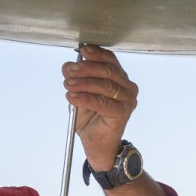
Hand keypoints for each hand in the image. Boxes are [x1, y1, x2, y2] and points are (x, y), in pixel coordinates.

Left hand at [63, 44, 137, 170]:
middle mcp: (128, 88)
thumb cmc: (92, 119)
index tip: (82, 50)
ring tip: (68, 84)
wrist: (97, 145)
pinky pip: (102, 102)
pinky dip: (85, 98)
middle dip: (87, 68)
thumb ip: (75, 80)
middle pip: (108, 70)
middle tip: (70, 70)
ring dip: (84, 83)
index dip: (96, 54)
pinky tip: (72, 97)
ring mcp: (127, 101)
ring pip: (105, 85)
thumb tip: (67, 66)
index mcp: (120, 79)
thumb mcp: (79, 95)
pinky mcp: (122, 114)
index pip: (110, 60)